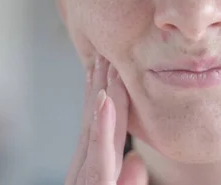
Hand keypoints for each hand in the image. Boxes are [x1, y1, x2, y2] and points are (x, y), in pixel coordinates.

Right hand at [65, 56, 147, 184]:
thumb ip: (128, 180)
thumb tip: (135, 159)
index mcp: (93, 174)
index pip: (99, 128)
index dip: (105, 97)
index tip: (109, 67)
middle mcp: (84, 172)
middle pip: (93, 121)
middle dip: (99, 84)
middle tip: (104, 49)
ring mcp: (85, 181)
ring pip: (95, 130)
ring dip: (102, 94)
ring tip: (106, 62)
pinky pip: (99, 156)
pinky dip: (102, 126)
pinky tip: (105, 100)